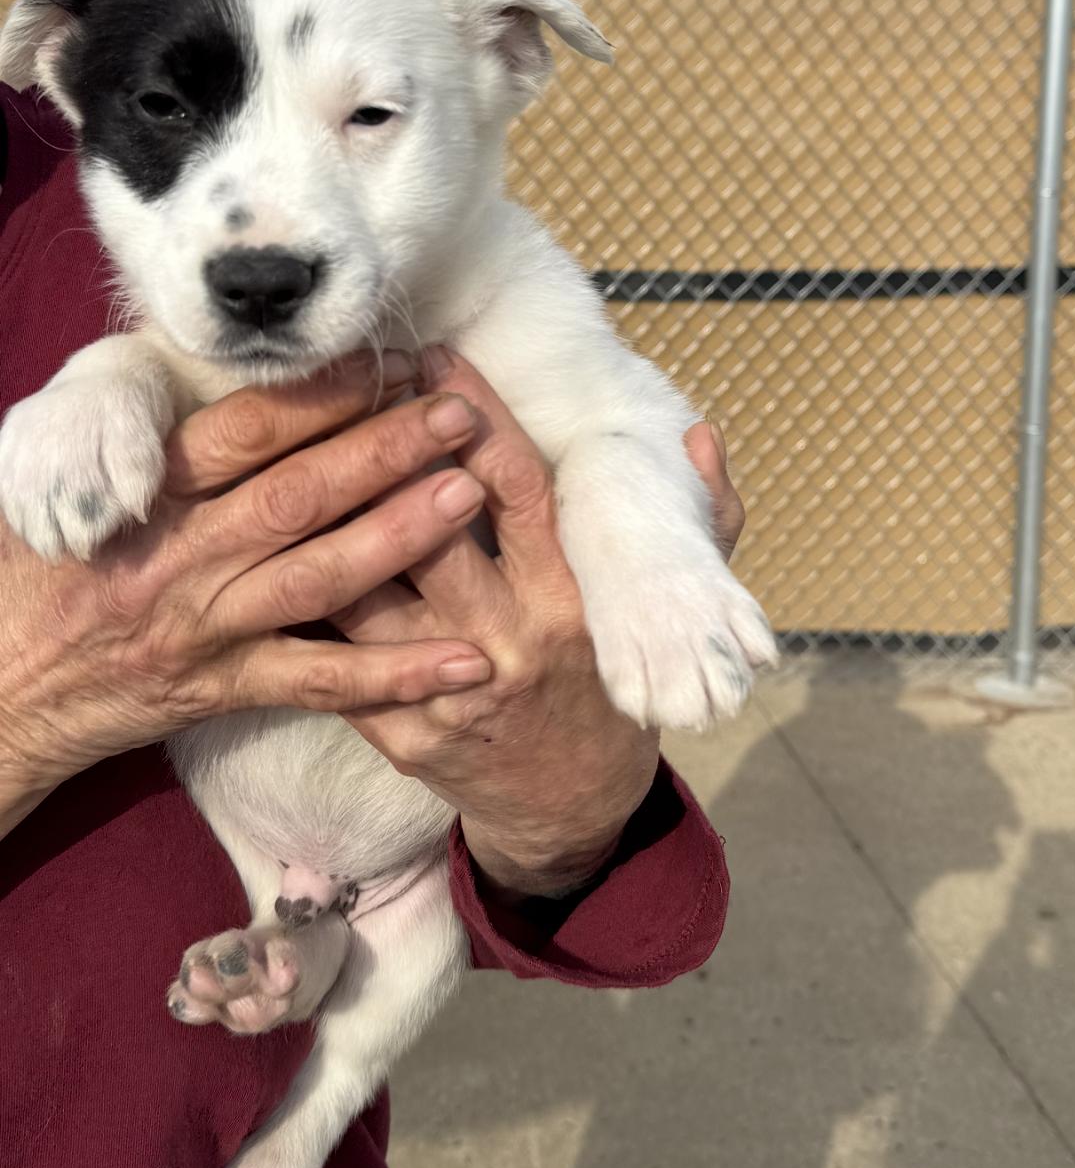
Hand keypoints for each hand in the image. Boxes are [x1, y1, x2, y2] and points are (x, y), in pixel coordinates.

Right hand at [0, 356, 495, 838]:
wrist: (1, 687)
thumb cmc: (38, 570)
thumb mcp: (60, 481)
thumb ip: (132, 432)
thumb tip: (200, 365)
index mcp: (147, 492)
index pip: (246, 432)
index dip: (324, 396)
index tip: (388, 362)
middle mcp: (181, 556)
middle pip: (299, 494)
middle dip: (387, 450)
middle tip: (461, 413)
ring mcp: (206, 626)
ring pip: (319, 579)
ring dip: (401, 537)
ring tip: (470, 495)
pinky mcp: (223, 689)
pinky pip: (320, 682)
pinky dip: (395, 674)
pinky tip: (464, 660)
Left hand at [335, 352, 746, 898]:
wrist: (571, 810)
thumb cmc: (611, 683)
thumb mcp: (675, 608)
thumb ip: (700, 519)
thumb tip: (700, 433)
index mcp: (572, 600)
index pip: (517, 486)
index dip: (475, 413)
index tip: (437, 357)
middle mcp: (508, 641)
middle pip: (427, 526)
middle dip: (384, 449)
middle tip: (348, 382)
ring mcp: (445, 690)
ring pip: (365, 586)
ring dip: (330, 516)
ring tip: (297, 447)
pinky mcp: (398, 732)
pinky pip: (336, 656)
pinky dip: (305, 599)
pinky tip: (280, 543)